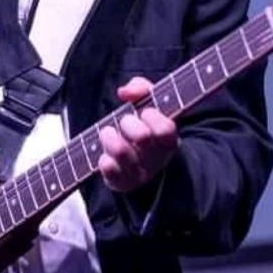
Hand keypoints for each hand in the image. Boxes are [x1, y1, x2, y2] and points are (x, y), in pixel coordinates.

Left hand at [98, 76, 177, 192]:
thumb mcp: (148, 103)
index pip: (166, 129)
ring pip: (122, 152)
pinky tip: (105, 155)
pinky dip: (103, 159)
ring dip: (110, 137)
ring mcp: (140, 173)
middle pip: (142, 137)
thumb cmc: (144, 128)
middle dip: (128, 123)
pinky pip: (108, 169)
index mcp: (168, 139)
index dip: (152, 117)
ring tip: (107, 133)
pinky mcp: (122, 183)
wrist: (138, 162)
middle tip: (124, 122)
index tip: (144, 112)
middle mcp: (157, 158)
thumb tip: (125, 92)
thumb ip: (141, 88)